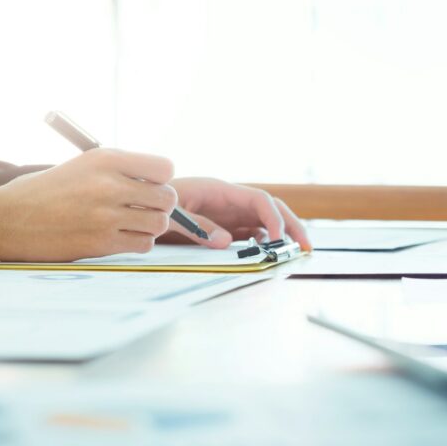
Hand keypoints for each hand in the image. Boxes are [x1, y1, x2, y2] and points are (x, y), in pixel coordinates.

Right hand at [0, 149, 177, 260]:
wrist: (7, 218)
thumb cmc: (45, 191)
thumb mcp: (82, 166)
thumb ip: (120, 171)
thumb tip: (160, 185)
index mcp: (105, 159)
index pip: (164, 168)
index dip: (161, 179)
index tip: (149, 185)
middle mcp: (108, 185)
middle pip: (167, 197)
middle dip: (161, 204)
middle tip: (144, 208)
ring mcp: (106, 215)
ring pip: (159, 223)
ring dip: (151, 225)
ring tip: (132, 223)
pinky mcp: (100, 242)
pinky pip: (143, 244)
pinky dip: (138, 242)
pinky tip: (122, 236)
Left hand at [162, 178, 311, 250]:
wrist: (140, 206)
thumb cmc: (154, 204)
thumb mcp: (172, 215)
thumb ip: (198, 226)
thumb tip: (227, 241)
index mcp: (220, 190)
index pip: (259, 200)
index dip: (274, 218)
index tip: (279, 240)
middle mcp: (229, 201)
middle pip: (270, 209)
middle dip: (291, 225)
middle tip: (307, 246)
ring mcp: (228, 214)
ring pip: (265, 222)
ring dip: (282, 236)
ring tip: (295, 253)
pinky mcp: (224, 227)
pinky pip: (251, 234)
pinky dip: (264, 243)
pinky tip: (268, 255)